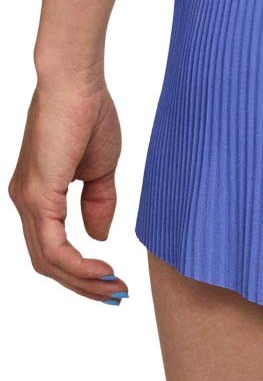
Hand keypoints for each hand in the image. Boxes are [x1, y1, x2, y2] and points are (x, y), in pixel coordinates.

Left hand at [9, 79, 127, 303]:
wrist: (78, 84)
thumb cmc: (89, 115)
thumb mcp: (102, 171)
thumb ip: (99, 204)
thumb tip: (98, 237)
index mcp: (38, 195)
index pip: (53, 249)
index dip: (83, 272)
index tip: (116, 281)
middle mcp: (25, 202)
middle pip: (48, 264)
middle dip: (85, 286)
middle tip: (118, 296)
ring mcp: (27, 200)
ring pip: (49, 261)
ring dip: (84, 282)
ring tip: (116, 288)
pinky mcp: (37, 195)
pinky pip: (54, 246)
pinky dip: (79, 265)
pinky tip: (103, 268)